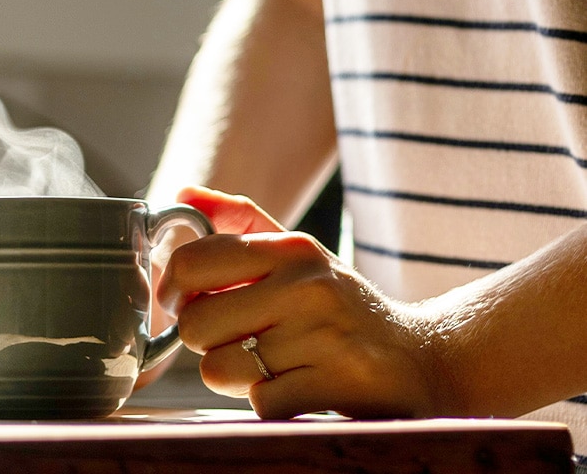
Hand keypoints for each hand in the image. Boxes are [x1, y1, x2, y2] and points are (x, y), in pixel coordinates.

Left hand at [157, 186, 453, 419]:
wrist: (424, 359)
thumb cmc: (342, 308)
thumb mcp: (299, 255)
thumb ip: (240, 223)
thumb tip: (183, 195)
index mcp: (291, 249)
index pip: (193, 262)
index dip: (173, 290)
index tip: (183, 304)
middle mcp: (307, 286)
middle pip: (196, 323)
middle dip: (206, 342)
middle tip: (237, 341)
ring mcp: (325, 336)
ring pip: (219, 368)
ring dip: (235, 377)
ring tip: (271, 366)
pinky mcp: (338, 384)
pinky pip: (258, 402)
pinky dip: (269, 402)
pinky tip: (297, 388)